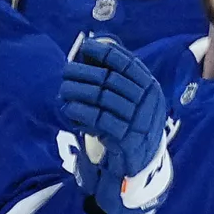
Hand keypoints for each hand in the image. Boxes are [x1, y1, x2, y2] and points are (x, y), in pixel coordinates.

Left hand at [58, 36, 169, 213]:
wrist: (139, 165)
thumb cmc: (129, 126)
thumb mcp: (130, 100)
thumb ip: (117, 78)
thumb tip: (92, 48)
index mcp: (150, 88)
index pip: (128, 64)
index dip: (106, 54)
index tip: (85, 48)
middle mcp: (148, 102)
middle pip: (111, 80)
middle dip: (85, 73)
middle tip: (65, 71)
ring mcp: (139, 122)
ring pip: (103, 99)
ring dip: (79, 92)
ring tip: (62, 90)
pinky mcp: (127, 140)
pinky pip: (100, 121)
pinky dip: (82, 113)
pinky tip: (68, 109)